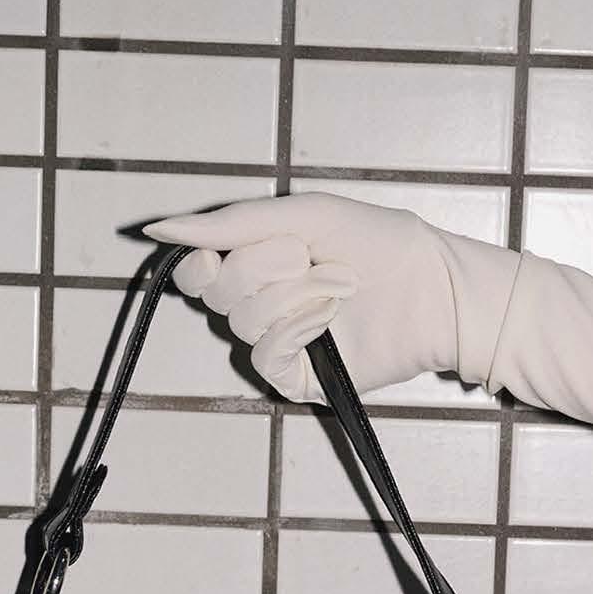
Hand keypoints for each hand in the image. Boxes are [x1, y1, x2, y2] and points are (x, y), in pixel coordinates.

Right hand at [141, 191, 514, 403]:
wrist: (432, 289)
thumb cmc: (379, 245)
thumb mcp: (303, 215)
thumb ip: (231, 223)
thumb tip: (160, 230)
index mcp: (257, 263)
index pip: (195, 272)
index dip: (199, 262)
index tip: (218, 250)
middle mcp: (260, 305)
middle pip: (215, 293)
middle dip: (261, 266)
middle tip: (306, 256)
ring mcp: (277, 344)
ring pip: (242, 322)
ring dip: (293, 294)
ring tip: (338, 286)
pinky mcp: (296, 378)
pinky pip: (264, 355)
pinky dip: (295, 329)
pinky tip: (328, 319)